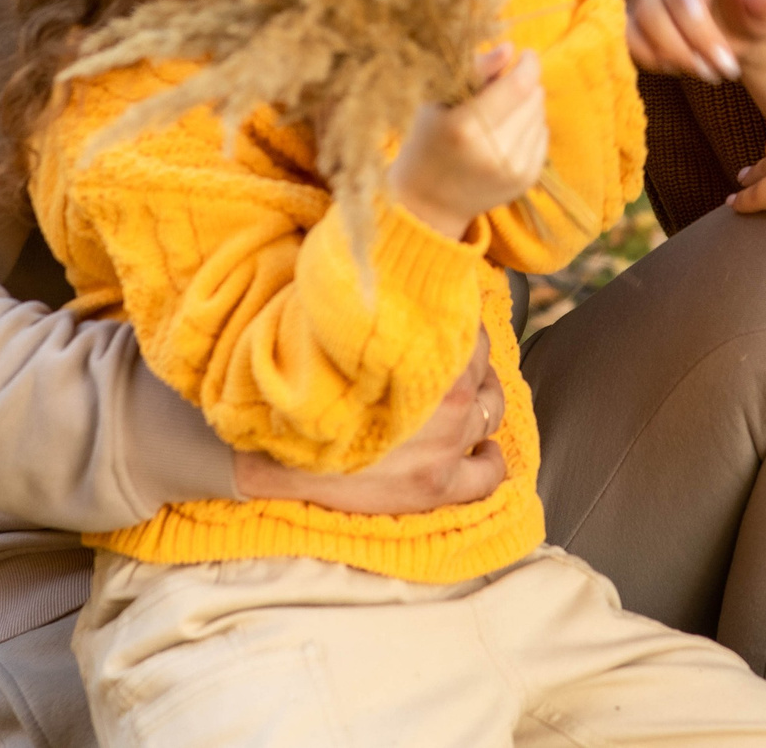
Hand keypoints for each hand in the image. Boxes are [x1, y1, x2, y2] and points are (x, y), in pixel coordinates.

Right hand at [231, 330, 505, 512]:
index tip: (447, 344)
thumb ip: (382, 315)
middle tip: (451, 380)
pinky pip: (489, 475)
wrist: (275, 451)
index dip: (458, 338)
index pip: (469, 332)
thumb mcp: (343, 332)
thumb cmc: (305, 386)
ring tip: (464, 414)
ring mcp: (446, 442)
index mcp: (425, 347)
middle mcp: (447, 394)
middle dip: (470, 375)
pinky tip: (482, 456)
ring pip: (490, 415)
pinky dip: (490, 463)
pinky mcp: (436, 484)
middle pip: (483, 374)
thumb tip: (395, 282)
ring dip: (481, 411)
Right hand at [387, 45, 548, 239]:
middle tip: (498, 89)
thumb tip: (510, 48)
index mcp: (465, 127)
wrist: (430, 201)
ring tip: (498, 113)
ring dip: (526, 105)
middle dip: (523, 84)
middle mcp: (494, 152)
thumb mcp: (439, 99)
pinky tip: (505, 133)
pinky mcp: (527, 180)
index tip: (524, 54)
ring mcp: (513, 169)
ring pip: (541, 114)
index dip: (528, 63)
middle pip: (533, 97)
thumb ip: (476, 71)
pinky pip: (543, 135)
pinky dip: (529, 127)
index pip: (519, 85)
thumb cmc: (428, 139)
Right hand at [628, 0, 765, 132]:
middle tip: (723, 71)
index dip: (696, 21)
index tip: (723, 55)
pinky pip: (629, 33)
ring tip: (708, 72)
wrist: (746, 26)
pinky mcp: (639, 7)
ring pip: (642, 20)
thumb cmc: (761, 13)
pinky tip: (680, 68)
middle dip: (689, 46)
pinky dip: (651, 57)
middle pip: (659, 3)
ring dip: (673, 55)